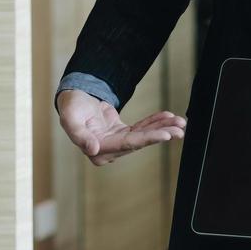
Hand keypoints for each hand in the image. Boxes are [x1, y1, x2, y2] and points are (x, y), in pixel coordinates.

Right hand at [57, 89, 185, 165]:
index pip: (127, 144)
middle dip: (161, 134)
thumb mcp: (70, 119)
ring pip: (143, 136)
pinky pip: (142, 128)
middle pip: (139, 142)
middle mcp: (109, 150)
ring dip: (162, 128)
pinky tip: (168, 116)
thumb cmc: (70, 108)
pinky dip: (155, 122)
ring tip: (180, 123)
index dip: (147, 139)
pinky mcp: (122, 134)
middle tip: (180, 129)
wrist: (73, 99)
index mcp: (97, 150)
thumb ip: (80, 135)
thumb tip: (93, 149)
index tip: (165, 135)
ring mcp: (117, 142)